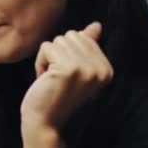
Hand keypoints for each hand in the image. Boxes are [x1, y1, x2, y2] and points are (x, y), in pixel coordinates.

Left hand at [20, 22, 113, 147]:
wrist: (45, 122)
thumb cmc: (56, 95)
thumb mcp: (76, 69)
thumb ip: (88, 47)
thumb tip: (97, 25)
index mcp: (107, 68)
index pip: (82, 36)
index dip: (67, 53)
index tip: (67, 76)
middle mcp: (100, 68)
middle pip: (70, 35)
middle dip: (57, 54)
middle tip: (58, 78)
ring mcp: (85, 68)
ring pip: (58, 41)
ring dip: (48, 59)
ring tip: (52, 79)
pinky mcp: (68, 69)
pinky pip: (46, 47)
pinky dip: (40, 62)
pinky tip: (45, 80)